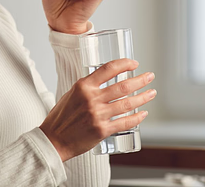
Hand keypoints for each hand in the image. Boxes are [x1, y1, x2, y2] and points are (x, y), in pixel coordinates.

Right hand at [39, 59, 155, 161]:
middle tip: (149, 76)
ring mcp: (97, 115)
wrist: (53, 140)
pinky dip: (137, 117)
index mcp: (83, 86)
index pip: (108, 68)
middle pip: (123, 86)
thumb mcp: (71, 94)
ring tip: (151, 93)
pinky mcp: (102, 130)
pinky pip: (124, 122)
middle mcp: (91, 99)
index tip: (134, 63)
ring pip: (127, 103)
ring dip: (143, 97)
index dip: (125, 64)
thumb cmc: (61, 118)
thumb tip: (105, 82)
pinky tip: (143, 113)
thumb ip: (88, 88)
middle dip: (140, 80)